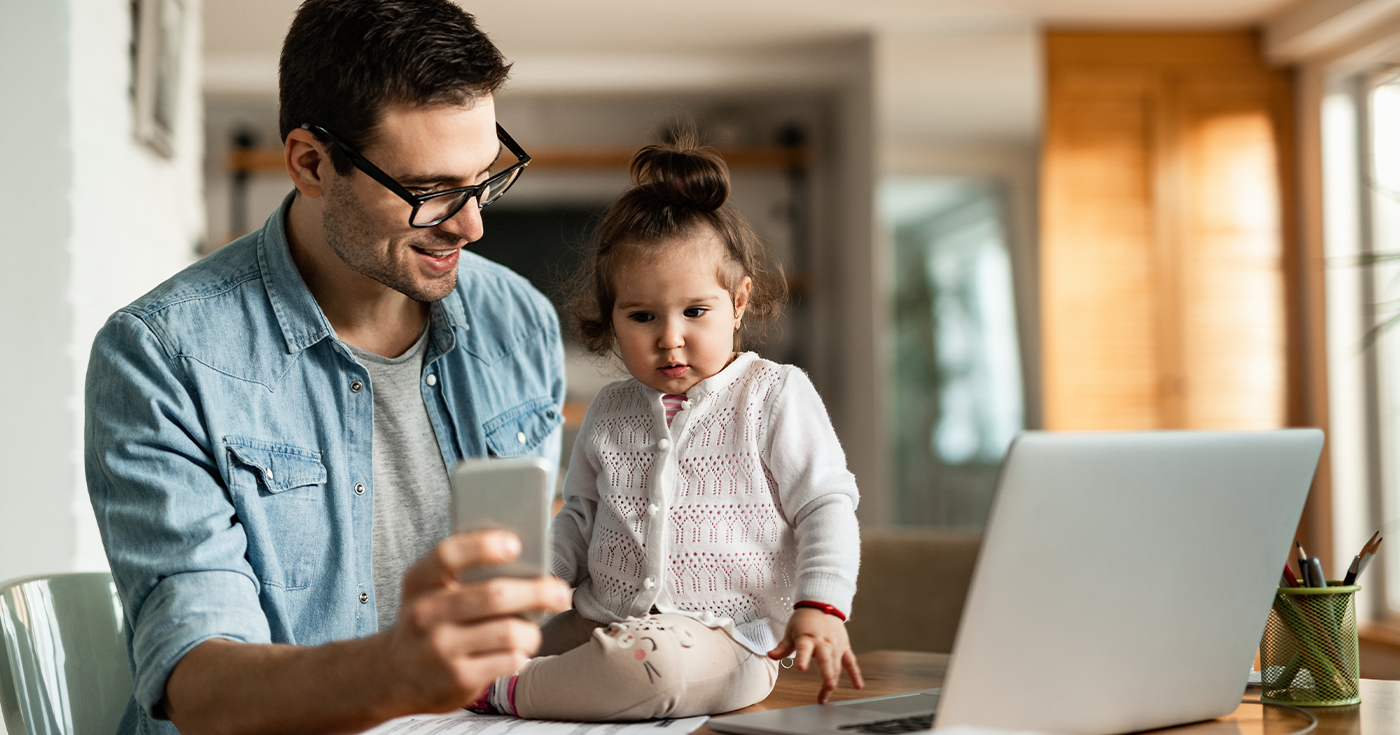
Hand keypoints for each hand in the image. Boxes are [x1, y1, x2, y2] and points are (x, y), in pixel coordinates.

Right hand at [380, 530, 571, 713]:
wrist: (392, 675)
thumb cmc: (428, 620)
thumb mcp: (430, 590)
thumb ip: (465, 572)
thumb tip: (527, 559)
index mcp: (420, 582)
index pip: (449, 555)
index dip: (483, 546)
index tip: (515, 544)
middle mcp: (426, 614)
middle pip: (494, 595)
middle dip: (537, 592)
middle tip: (561, 592)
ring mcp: (440, 649)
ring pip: (509, 632)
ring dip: (532, 630)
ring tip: (533, 629)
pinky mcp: (458, 679)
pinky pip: (508, 660)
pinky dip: (521, 653)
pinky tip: (516, 651)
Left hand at [767, 608, 864, 703]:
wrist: (822, 604)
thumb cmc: (804, 619)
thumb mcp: (791, 631)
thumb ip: (783, 647)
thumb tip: (770, 655)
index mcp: (808, 638)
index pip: (804, 649)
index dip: (802, 658)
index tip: (801, 668)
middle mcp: (823, 642)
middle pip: (826, 659)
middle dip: (827, 673)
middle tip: (829, 686)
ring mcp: (835, 645)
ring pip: (836, 664)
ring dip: (834, 678)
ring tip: (830, 691)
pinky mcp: (844, 647)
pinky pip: (851, 662)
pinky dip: (855, 674)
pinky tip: (858, 686)